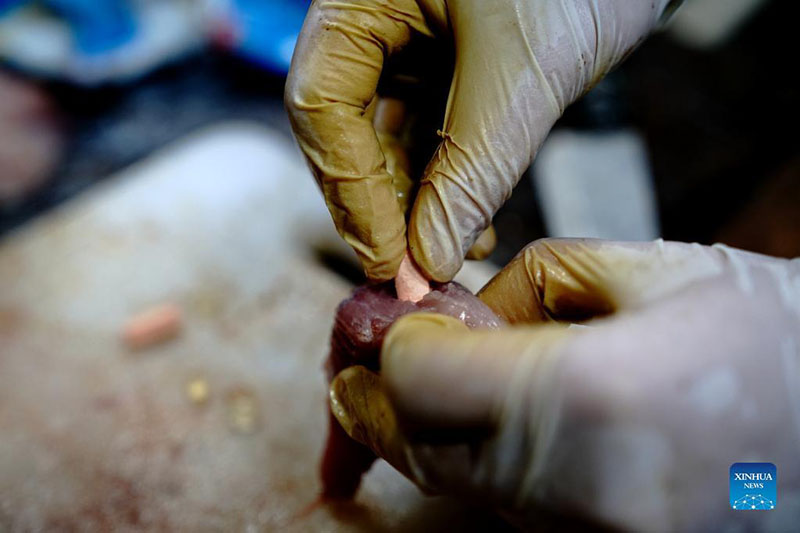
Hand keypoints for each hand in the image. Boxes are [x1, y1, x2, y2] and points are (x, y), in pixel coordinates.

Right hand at [285, 0, 676, 280]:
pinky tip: (470, 225)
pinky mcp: (442, 67)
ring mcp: (405, 44)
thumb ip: (471, 171)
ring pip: (384, 141)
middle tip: (411, 272)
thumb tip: (429, 259)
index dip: (350, 189)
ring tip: (449, 256)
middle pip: (342, 129)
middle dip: (379, 206)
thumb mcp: (522, 77)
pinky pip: (425, 135)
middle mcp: (372, 21)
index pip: (320, 102)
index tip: (389, 258)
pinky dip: (443, 184)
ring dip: (414, 205)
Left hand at [329, 239, 799, 529]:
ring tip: (408, 381)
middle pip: (420, 446)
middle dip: (378, 397)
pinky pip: (502, 507)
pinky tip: (477, 423)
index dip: (391, 342)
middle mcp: (582, 489)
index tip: (390, 320)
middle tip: (358, 357)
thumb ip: (533, 284)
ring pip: (452, 487)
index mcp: (590, 395)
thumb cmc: (774, 337)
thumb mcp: (649, 271)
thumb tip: (457, 313)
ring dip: (417, 432)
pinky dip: (469, 464)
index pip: (418, 379)